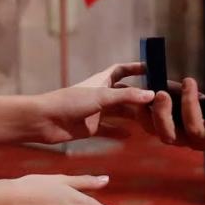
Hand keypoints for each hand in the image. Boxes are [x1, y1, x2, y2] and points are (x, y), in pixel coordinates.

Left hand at [32, 63, 152, 142]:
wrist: (44, 121)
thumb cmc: (69, 102)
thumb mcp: (101, 96)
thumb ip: (126, 96)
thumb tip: (151, 95)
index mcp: (101, 81)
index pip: (121, 70)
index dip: (135, 68)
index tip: (152, 68)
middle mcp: (100, 95)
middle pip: (125, 94)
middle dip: (140, 98)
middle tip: (159, 103)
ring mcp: (96, 112)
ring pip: (119, 113)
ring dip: (133, 116)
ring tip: (152, 121)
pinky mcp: (91, 128)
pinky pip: (109, 130)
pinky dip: (119, 132)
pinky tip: (132, 136)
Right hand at [143, 78, 204, 165]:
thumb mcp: (198, 104)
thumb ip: (178, 96)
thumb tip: (156, 79)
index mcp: (180, 131)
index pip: (152, 128)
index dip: (141, 113)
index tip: (138, 91)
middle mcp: (192, 140)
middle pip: (166, 136)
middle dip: (160, 115)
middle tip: (160, 93)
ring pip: (193, 130)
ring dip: (188, 103)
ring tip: (189, 80)